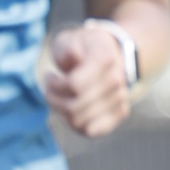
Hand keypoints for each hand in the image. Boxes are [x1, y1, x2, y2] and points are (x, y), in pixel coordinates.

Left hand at [42, 21, 137, 138]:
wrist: (111, 52)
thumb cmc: (82, 47)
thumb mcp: (69, 39)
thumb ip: (68, 47)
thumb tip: (74, 56)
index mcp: (105, 58)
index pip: (74, 85)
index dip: (54, 85)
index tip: (49, 75)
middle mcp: (117, 80)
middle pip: (74, 107)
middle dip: (53, 99)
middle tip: (49, 88)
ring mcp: (121, 97)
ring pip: (79, 121)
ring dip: (62, 112)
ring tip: (59, 97)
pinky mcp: (120, 112)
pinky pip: (91, 131)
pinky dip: (75, 124)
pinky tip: (71, 110)